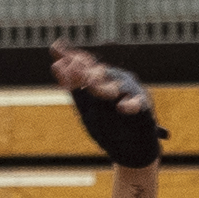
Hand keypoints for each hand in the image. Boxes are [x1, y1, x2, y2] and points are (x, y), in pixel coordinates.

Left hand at [53, 41, 165, 170]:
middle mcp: (116, 80)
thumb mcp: (86, 106)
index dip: (70, 56)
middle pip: (99, 72)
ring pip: (116, 86)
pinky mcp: (144, 107)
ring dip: (102, 87)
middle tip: (72, 66)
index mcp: (101, 79)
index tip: (54, 48)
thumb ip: (73, 86)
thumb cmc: (108, 124)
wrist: (130, 149)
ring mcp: (130, 92)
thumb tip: (55, 63)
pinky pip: (137, 104)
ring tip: (89, 85)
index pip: (86, 63)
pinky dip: (130, 105)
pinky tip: (121, 107)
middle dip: (85, 71)